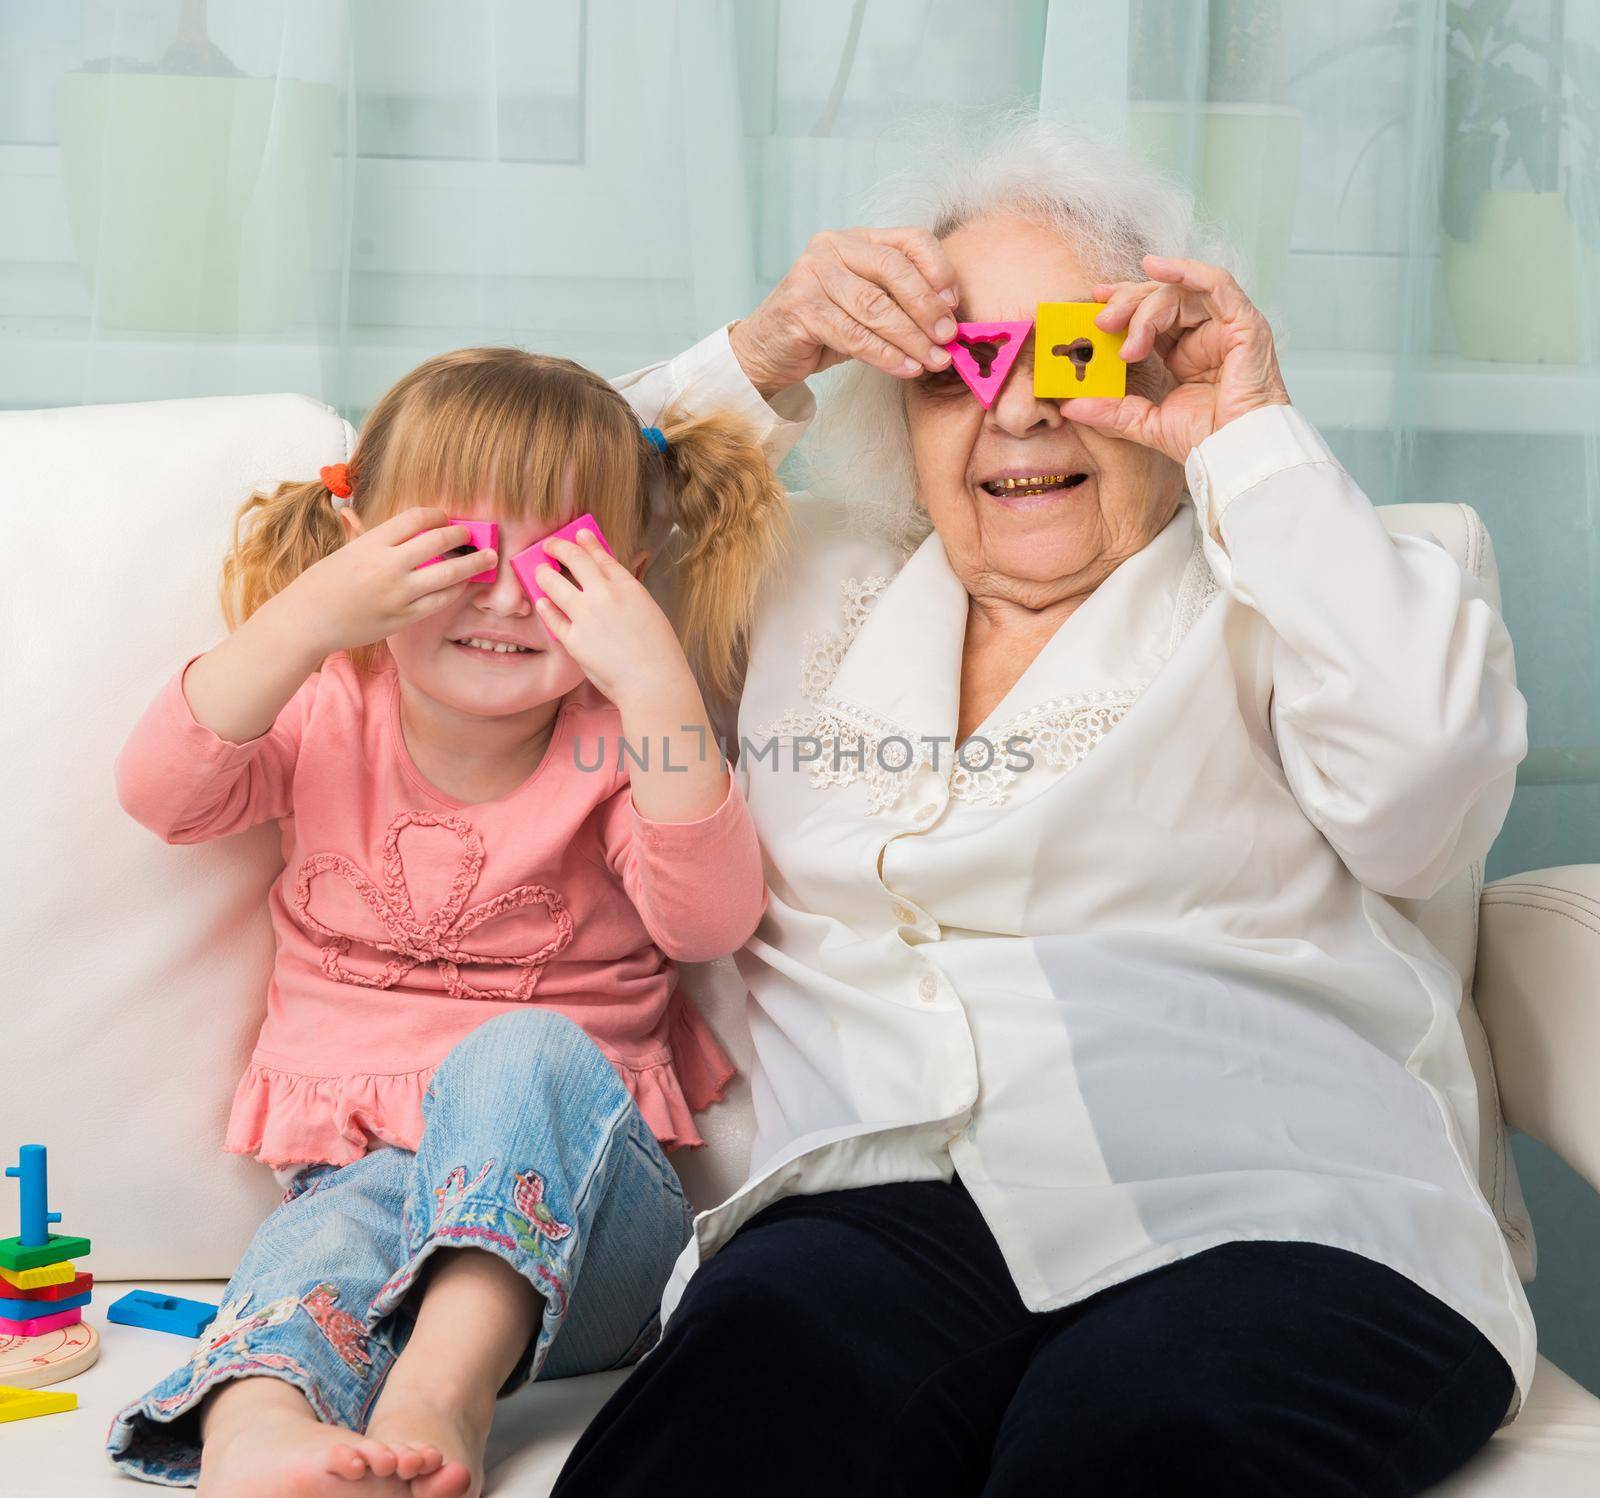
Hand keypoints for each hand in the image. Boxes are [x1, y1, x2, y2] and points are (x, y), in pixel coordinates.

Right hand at [269, 507, 495, 656]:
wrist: (307, 621)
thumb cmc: (324, 582)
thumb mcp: (348, 550)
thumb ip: (378, 538)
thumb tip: (409, 524)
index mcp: (372, 543)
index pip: (416, 518)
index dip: (438, 515)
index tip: (445, 517)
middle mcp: (388, 566)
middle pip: (439, 541)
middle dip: (462, 535)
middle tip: (474, 534)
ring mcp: (398, 594)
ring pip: (449, 574)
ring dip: (473, 564)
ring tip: (489, 558)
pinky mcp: (403, 618)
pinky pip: (440, 600)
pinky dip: (456, 589)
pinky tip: (463, 584)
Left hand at [532, 531, 695, 709]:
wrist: (653, 681)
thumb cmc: (660, 653)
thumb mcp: (650, 612)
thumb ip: (628, 596)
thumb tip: (610, 588)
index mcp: (628, 586)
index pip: (602, 556)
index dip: (587, 543)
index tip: (578, 535)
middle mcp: (605, 594)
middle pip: (575, 560)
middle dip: (558, 548)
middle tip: (550, 545)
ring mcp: (586, 615)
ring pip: (554, 583)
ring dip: (543, 574)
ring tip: (539, 572)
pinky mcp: (573, 638)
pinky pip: (551, 616)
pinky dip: (545, 607)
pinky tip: (542, 602)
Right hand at [729, 227, 960, 397]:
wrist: (766, 351)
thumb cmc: (824, 329)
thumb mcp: (867, 307)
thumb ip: (900, 303)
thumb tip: (951, 321)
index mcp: (856, 239)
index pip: (910, 240)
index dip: (939, 270)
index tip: (954, 304)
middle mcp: (832, 247)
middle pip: (895, 270)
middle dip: (927, 307)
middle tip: (949, 338)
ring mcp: (812, 274)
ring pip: (875, 306)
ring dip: (911, 338)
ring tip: (934, 360)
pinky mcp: (800, 308)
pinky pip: (854, 334)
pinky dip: (885, 355)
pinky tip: (906, 369)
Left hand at [1062, 255, 1290, 464]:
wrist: (1236, 453)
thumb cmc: (1204, 441)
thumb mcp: (1145, 422)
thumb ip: (1111, 410)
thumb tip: (1070, 405)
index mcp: (1185, 354)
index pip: (1152, 317)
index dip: (1124, 306)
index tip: (1094, 306)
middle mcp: (1205, 335)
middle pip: (1162, 299)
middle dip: (1127, 304)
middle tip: (1100, 321)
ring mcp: (1225, 327)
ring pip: (1180, 292)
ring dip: (1145, 305)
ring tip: (1120, 328)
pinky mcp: (1243, 322)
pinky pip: (1215, 282)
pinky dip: (1184, 269)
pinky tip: (1154, 265)